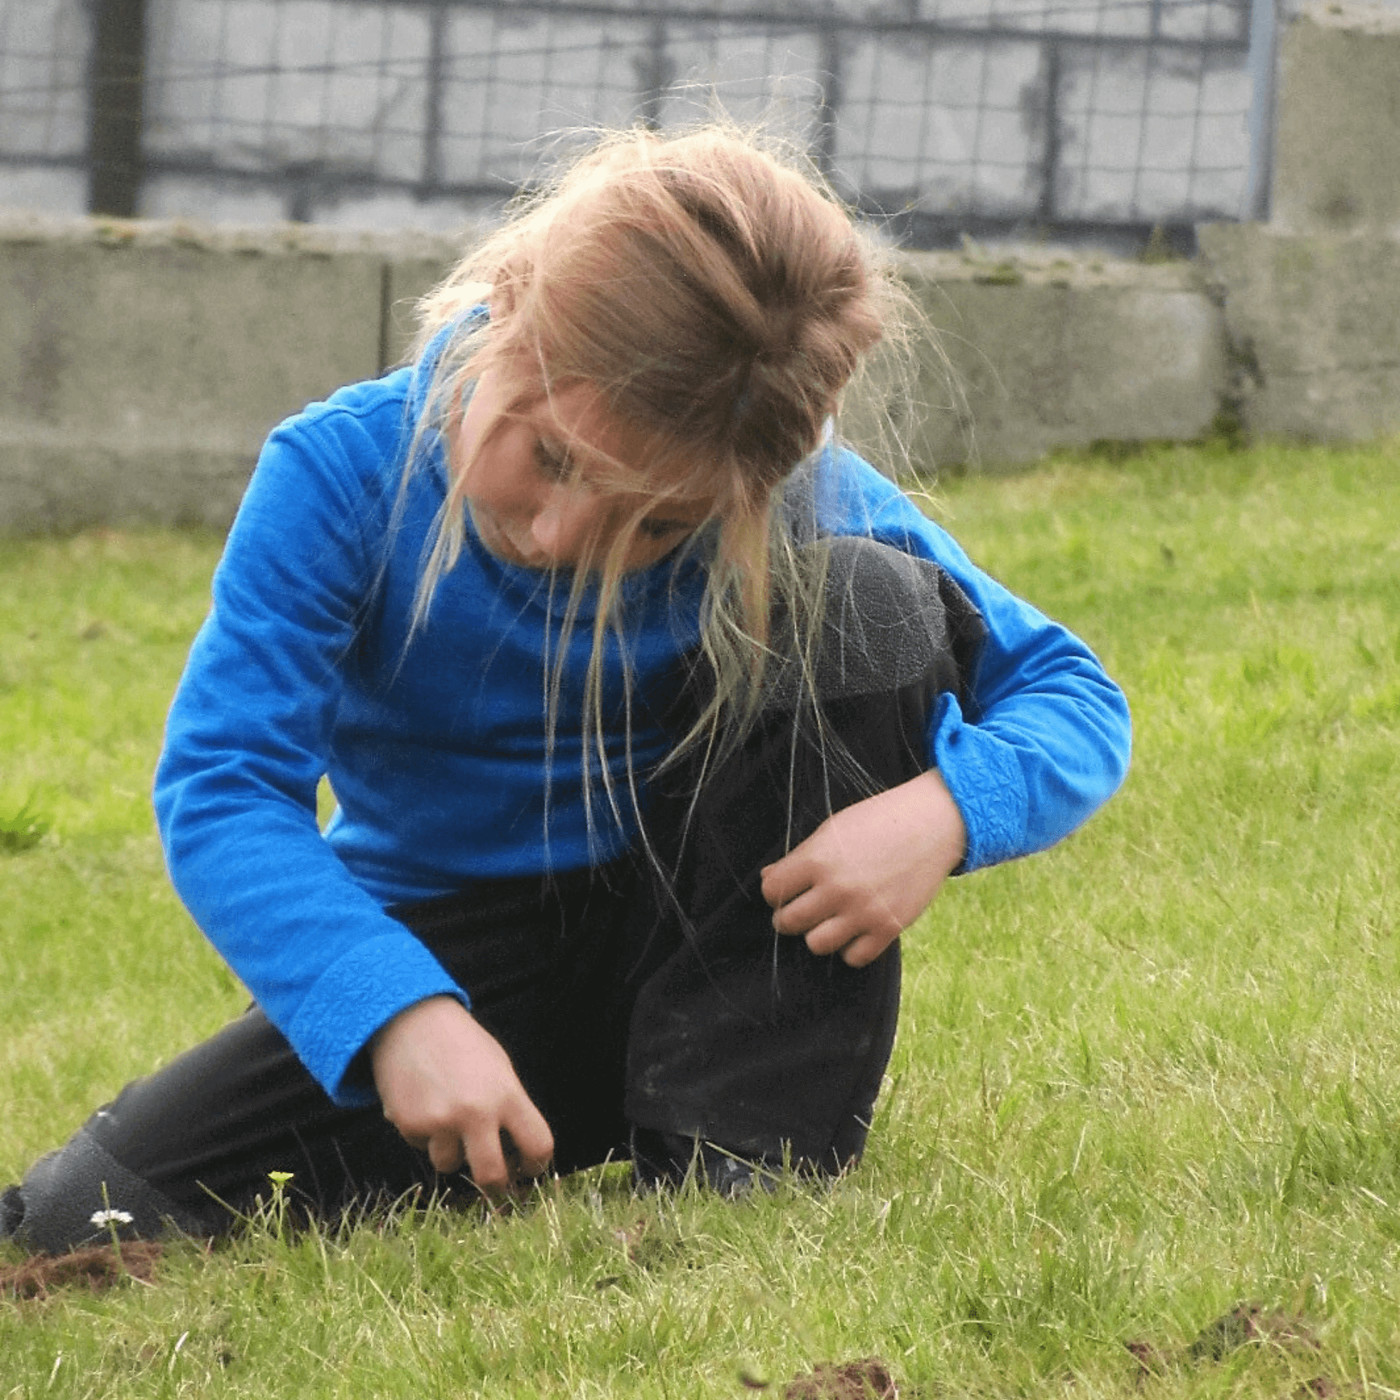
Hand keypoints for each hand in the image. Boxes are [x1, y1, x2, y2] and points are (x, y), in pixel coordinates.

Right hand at [370, 996, 553, 1194]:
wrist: (412, 1020)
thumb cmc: (462, 1044)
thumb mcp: (499, 1069)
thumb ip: (509, 1108)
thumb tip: (516, 1153)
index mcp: (507, 1095)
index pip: (538, 1145)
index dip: (538, 1165)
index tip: (531, 1170)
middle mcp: (476, 1112)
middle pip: (492, 1176)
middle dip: (496, 1188)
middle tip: (496, 1188)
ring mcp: (440, 1121)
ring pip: (449, 1163)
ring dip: (450, 1150)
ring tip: (446, 1117)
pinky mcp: (409, 1124)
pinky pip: (421, 1145)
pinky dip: (423, 1133)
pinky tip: (423, 1102)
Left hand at [760, 769, 966, 967]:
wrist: (931, 824)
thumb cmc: (878, 822)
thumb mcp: (833, 830)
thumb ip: (800, 857)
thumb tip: (768, 879)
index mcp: (818, 858)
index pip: (772, 891)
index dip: (774, 892)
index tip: (784, 891)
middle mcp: (837, 888)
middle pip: (789, 922)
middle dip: (789, 917)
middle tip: (800, 910)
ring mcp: (863, 911)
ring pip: (816, 945)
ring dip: (817, 934)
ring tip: (827, 921)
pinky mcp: (888, 928)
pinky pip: (854, 957)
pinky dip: (850, 948)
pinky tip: (855, 930)